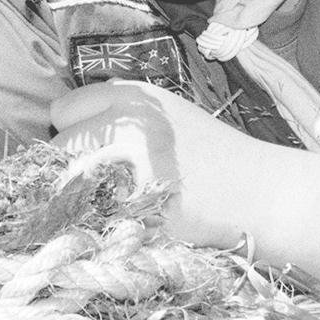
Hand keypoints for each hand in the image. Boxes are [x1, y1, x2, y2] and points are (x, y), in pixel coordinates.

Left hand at [49, 80, 267, 249]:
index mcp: (133, 97)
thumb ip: (121, 111)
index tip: (89, 148)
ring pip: (65, 184)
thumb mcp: (168, 113)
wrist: (261, 194)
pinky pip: (86, 217)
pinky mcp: (131, 209)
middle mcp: (123, 125)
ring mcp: (125, 167)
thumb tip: (70, 124)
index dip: (73, 130)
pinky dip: (93, 222)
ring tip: (109, 203)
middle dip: (69, 165)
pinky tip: (120, 222)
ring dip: (76, 196)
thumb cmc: (216, 156)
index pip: (64, 109)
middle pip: (58, 146)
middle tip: (99, 182)